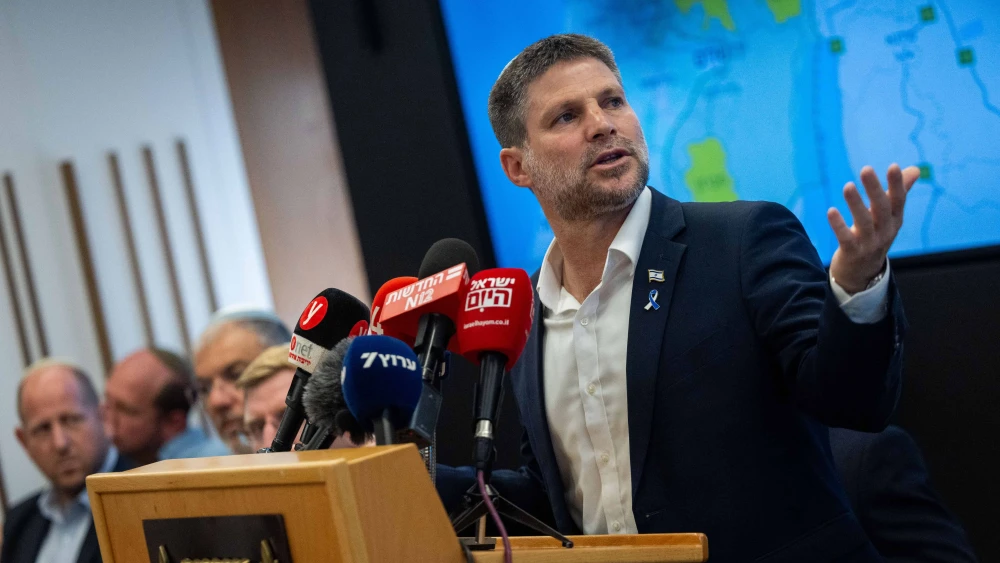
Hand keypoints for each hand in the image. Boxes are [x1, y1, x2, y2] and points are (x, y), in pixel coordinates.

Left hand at [828, 164, 919, 293]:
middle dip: (875, 189)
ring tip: (847, 186)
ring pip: (864, 222)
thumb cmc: (875, 236)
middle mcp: (885, 232)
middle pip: (882, 209)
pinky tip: (831, 211)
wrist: (862, 272)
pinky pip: (846, 238)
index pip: (898, 200)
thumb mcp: (889, 217)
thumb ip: (899, 193)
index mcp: (895, 220)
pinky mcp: (853, 253)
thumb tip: (915, 170)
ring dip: (856, 204)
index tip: (893, 166)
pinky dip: (839, 225)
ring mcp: (870, 244)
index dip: (897, 184)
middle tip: (866, 169)